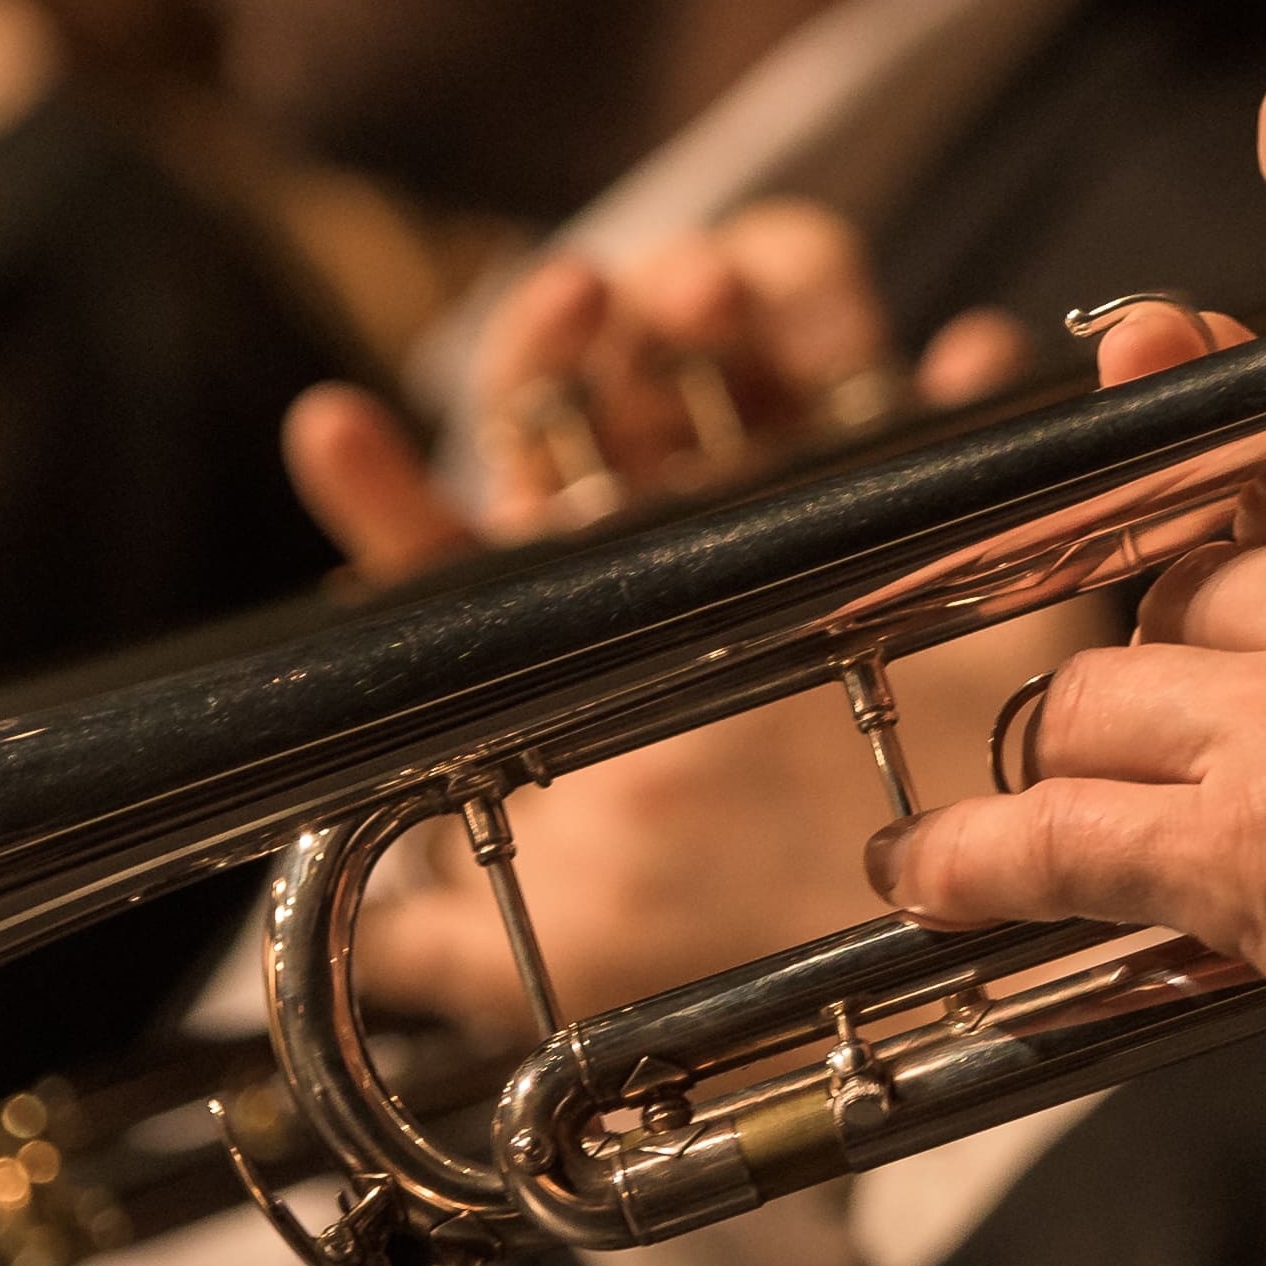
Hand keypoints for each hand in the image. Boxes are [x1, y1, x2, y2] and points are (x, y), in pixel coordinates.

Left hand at [276, 230, 1088, 1265]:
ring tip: (746, 290)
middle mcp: (689, 551)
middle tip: (609, 301)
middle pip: (620, 392)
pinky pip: (968, 415)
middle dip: (602, 325)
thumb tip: (289, 964)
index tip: (333, 428)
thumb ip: (440, 954)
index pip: (475, 524)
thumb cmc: (739, 960)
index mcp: (583, 627)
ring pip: (770, 356)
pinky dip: (975, 377)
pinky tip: (973, 359)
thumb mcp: (577, 959)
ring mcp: (823, 521)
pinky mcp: (958, 528)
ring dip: (762, 295)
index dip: (401, 474)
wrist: (933, 975)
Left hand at [863, 0, 1265, 1134]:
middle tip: (1195, 724)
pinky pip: (1053, 834)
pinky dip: (982, 855)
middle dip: (1186, 651)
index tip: (1264, 584)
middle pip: (1198, 580)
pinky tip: (938, 877)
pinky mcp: (1248, 866)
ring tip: (1081, 799)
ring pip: (1106, 683)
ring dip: (1090, 743)